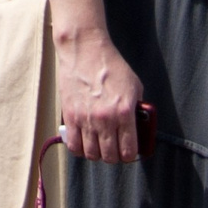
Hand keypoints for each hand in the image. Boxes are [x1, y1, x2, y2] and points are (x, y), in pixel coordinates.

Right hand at [55, 32, 145, 163]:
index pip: (128, 150)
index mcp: (124, 112)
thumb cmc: (111, 65)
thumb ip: (137, 108)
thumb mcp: (134, 85)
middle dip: (114, 157)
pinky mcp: (70, 116)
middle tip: (114, 149)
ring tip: (99, 146)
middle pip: (109, 156)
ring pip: (91, 154)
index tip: (128, 152)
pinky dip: (79, 149)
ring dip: (97, 154)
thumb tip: (137, 125)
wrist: (85, 51)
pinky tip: (84, 142)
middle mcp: (105, 120)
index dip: (130, 155)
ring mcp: (86, 119)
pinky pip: (73, 145)